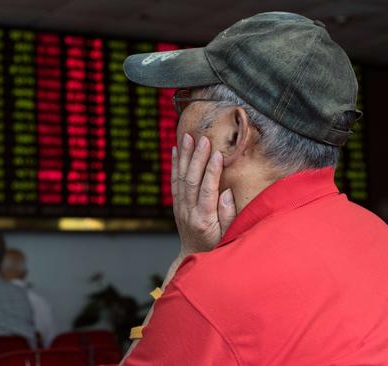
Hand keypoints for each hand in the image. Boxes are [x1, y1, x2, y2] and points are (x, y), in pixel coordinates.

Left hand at [172, 134, 235, 256]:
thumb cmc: (216, 246)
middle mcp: (188, 211)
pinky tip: (176, 150)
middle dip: (197, 158)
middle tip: (202, 139)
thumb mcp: (228, 236)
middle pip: (191, 180)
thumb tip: (227, 193)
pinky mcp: (176, 204)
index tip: (217, 154)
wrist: (192, 257)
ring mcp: (180, 207)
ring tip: (187, 137)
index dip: (211, 171)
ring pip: (181, 178)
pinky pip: (174, 181)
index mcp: (203, 219)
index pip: (207, 190)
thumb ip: (228, 215)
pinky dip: (175, 165)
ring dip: (184, 156)